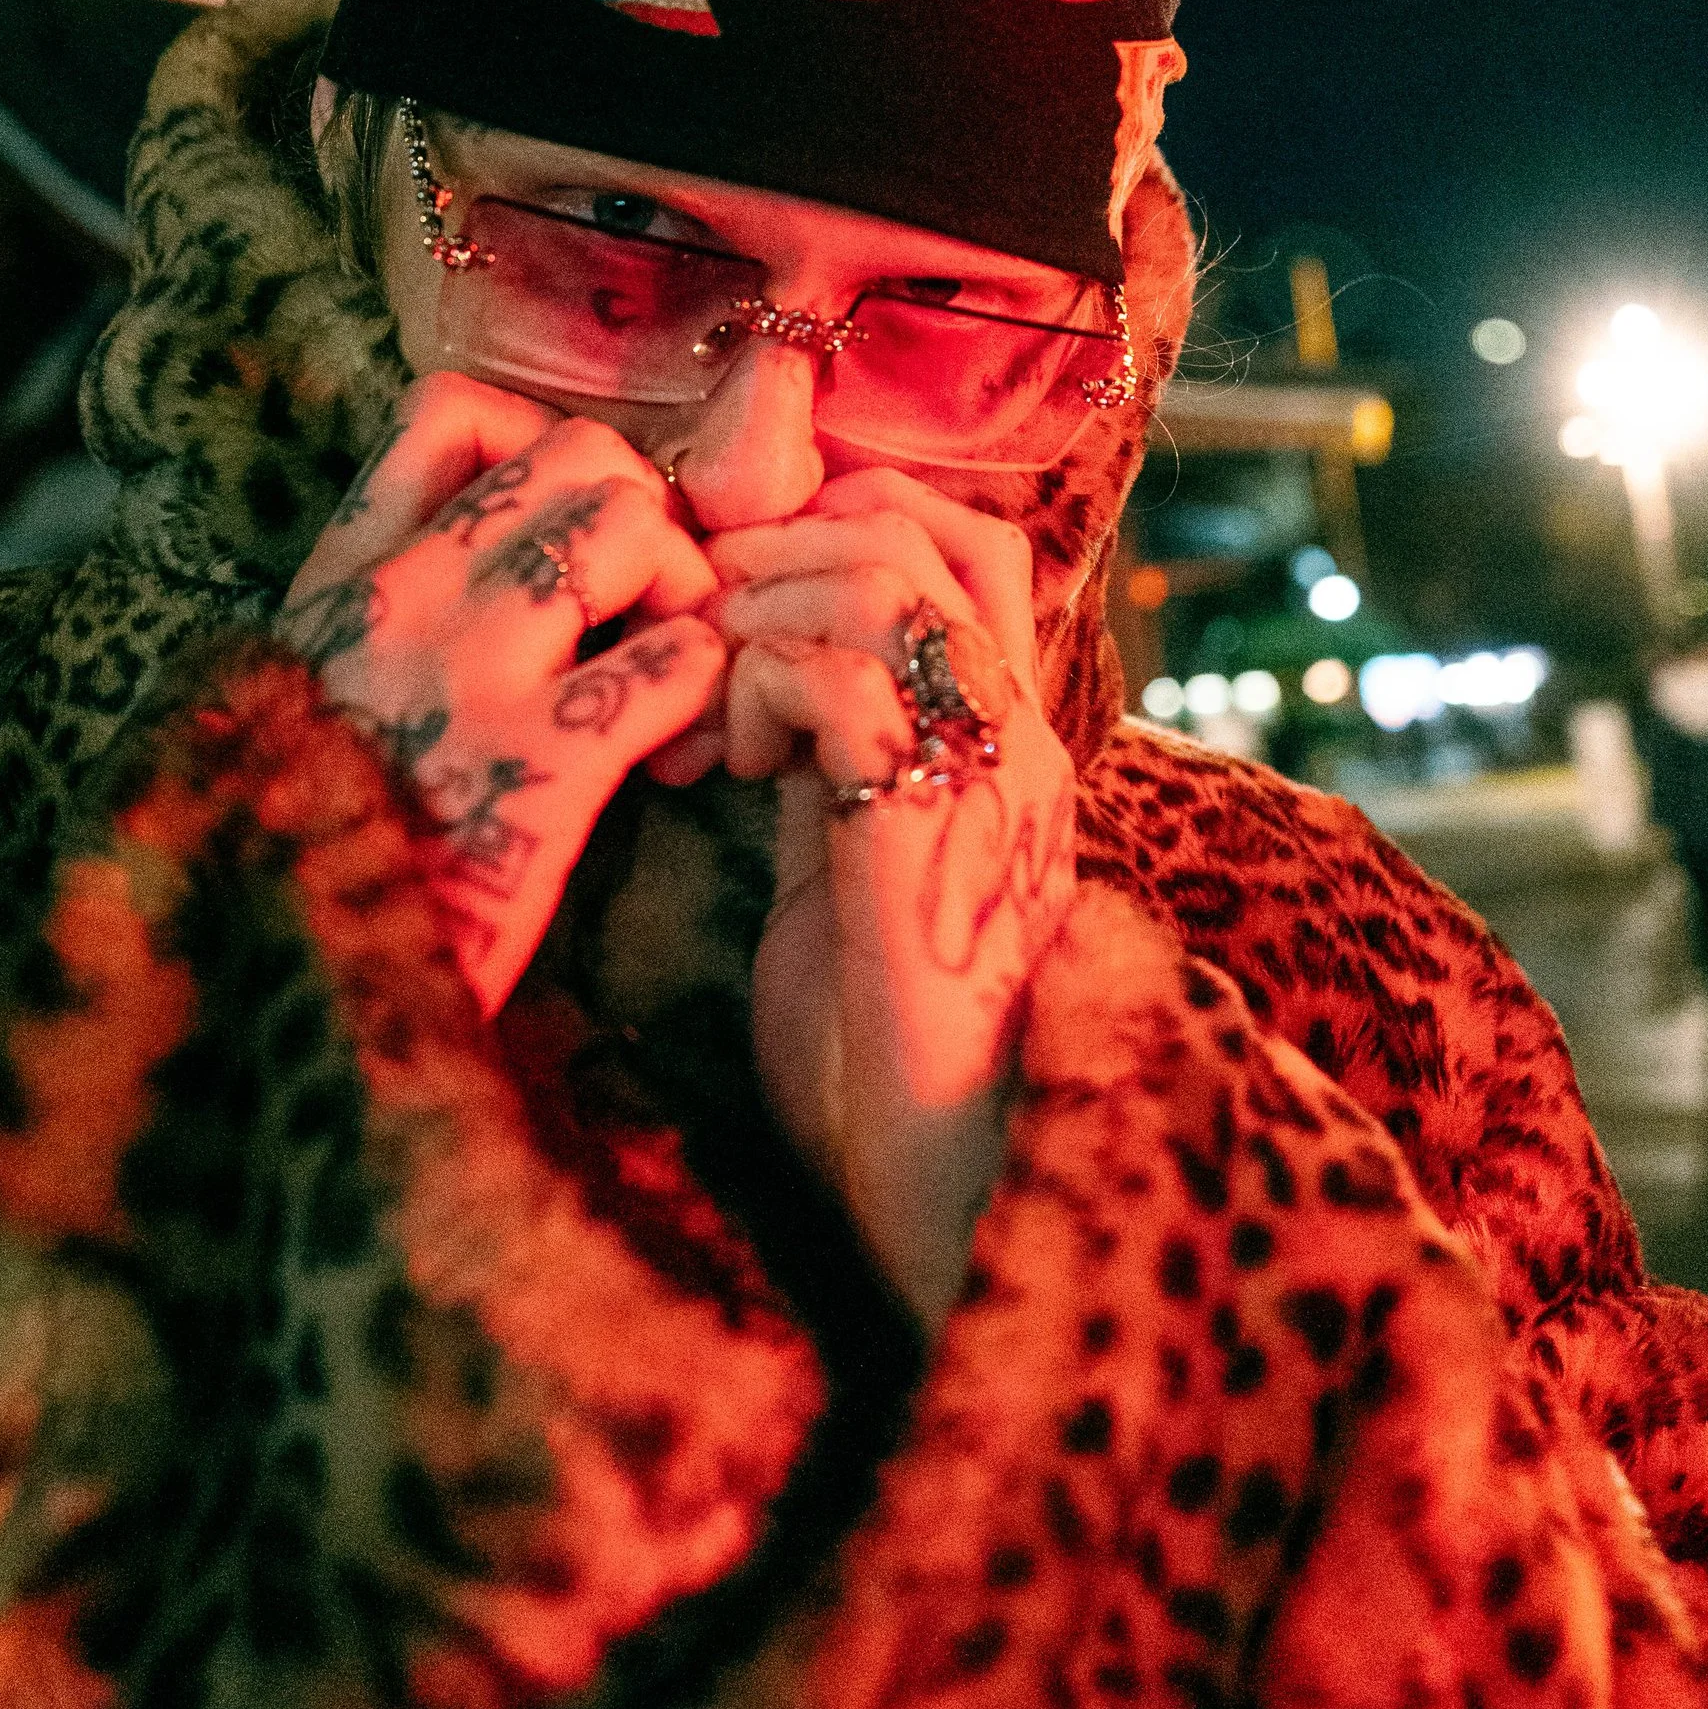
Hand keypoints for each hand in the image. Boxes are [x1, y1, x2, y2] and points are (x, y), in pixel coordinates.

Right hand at [277, 375, 722, 1012]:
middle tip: (648, 615)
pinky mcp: (539, 771)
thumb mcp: (295, 717)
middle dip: (644, 520)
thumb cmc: (295, 875)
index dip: (543, 448)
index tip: (564, 534)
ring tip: (674, 678)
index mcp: (334, 585)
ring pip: (633, 527)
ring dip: (686, 592)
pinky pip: (674, 659)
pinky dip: (706, 690)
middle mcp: (398, 601)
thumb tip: (486, 592)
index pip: (448, 415)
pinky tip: (681, 753)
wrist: (266, 1003)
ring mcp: (466, 675)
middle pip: (578, 454)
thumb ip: (371, 640)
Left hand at [688, 472, 1077, 1329]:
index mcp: (995, 729)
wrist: (938, 1187)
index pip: (955, 533)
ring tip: (707, 718)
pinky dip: (752, 687)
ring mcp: (983, 770)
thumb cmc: (871, 1045)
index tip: (732, 606)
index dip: (830, 521)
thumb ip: (819, 755)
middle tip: (696, 648)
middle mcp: (1011, 727)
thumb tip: (742, 666)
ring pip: (874, 573)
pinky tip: (723, 771)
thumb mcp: (836, 862)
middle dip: (767, 550)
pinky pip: (834, 673)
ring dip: (753, 613)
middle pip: (909, 524)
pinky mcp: (930, 827)